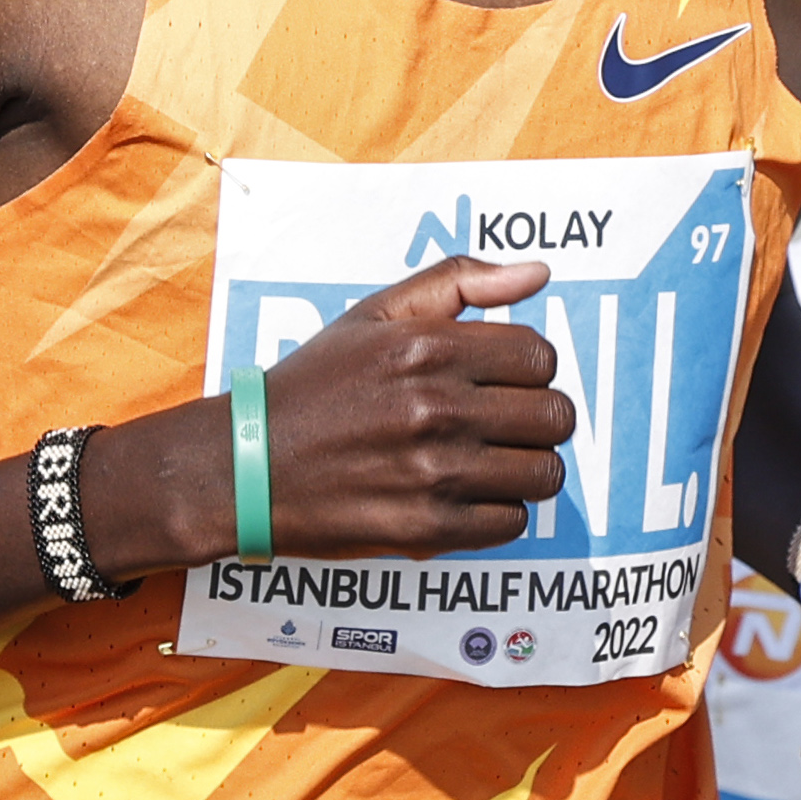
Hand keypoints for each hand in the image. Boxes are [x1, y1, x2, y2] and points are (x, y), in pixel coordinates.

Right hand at [221, 255, 573, 559]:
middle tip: (498, 425)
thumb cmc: (313, 386)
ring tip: (483, 462)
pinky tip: (461, 496)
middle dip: (534, 420)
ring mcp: (435, 472)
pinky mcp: (429, 527)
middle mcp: (436, 408)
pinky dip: (497, 512)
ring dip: (522, 469)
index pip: (541, 356)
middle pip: (555, 417)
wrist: (245, 466)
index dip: (528, 370)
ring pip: (544, 473)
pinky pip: (513, 522)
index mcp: (427, 347)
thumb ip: (458, 282)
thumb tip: (539, 272)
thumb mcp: (374, 314)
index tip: (499, 383)